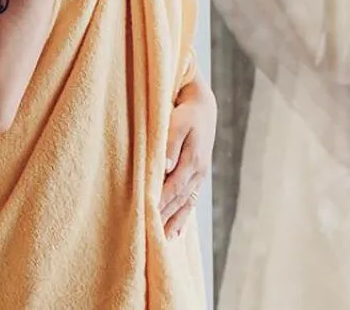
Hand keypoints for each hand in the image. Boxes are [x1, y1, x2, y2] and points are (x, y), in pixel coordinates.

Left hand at [160, 75, 215, 237]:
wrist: (203, 106)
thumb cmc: (186, 112)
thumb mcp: (177, 122)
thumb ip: (170, 143)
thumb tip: (165, 166)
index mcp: (193, 160)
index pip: (173, 187)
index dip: (160, 202)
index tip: (146, 216)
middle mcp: (198, 172)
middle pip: (179, 200)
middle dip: (164, 218)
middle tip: (149, 237)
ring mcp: (200, 176)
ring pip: (185, 204)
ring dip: (173, 222)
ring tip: (161, 241)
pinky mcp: (199, 177)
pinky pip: (191, 202)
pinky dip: (183, 218)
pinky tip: (176, 233)